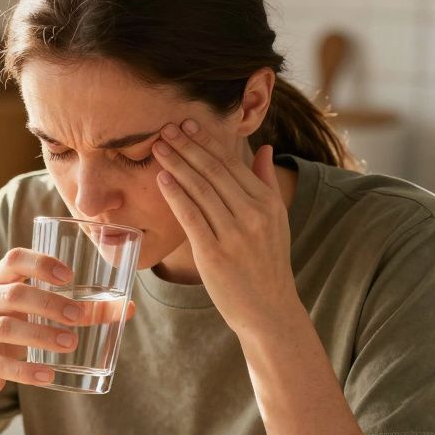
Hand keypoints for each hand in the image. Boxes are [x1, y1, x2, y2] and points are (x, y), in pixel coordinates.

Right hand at [0, 248, 133, 395]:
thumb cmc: (18, 326)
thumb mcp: (40, 312)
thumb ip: (82, 309)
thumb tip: (128, 308)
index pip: (15, 259)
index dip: (41, 263)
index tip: (69, 277)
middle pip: (14, 294)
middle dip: (49, 304)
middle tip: (78, 317)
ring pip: (5, 328)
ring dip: (41, 335)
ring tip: (71, 344)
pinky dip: (25, 371)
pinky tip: (48, 376)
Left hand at [151, 119, 299, 337]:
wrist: (268, 310)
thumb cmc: (267, 264)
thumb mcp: (276, 221)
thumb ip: (266, 183)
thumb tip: (264, 149)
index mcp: (267, 203)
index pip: (232, 164)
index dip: (207, 141)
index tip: (188, 124)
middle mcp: (254, 215)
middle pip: (214, 172)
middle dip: (188, 146)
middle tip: (166, 128)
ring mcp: (235, 234)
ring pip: (201, 190)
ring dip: (177, 165)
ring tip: (158, 147)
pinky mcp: (215, 254)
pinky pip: (191, 217)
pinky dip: (176, 195)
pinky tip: (162, 179)